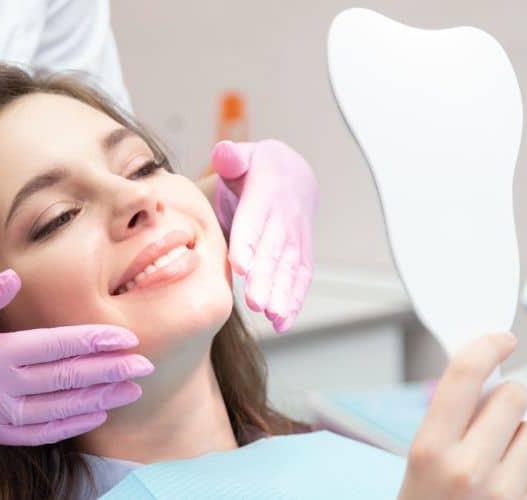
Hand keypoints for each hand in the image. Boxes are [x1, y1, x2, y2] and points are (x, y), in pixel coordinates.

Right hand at [0, 269, 152, 445]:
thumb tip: (14, 277)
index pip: (56, 347)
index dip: (95, 343)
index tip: (128, 340)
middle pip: (67, 380)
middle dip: (111, 372)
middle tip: (146, 366)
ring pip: (59, 411)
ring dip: (100, 400)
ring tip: (132, 391)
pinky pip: (37, 435)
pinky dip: (69, 426)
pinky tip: (94, 416)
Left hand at [211, 139, 316, 332]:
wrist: (294, 175)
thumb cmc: (257, 169)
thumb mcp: (244, 155)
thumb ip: (232, 157)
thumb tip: (224, 154)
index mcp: (266, 194)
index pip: (255, 219)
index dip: (249, 241)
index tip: (240, 265)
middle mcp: (284, 218)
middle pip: (275, 250)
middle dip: (266, 277)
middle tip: (254, 302)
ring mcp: (296, 238)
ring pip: (289, 268)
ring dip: (282, 294)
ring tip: (271, 317)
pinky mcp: (302, 253)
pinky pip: (300, 278)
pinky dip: (294, 301)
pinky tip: (282, 323)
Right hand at [397, 333, 526, 499]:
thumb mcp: (420, 459)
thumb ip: (449, 416)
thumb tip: (484, 370)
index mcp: (430, 449)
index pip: (463, 376)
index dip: (486, 346)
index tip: (501, 338)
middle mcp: (467, 469)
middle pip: (512, 396)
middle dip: (505, 400)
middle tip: (490, 417)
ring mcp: (504, 494)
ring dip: (520, 438)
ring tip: (496, 460)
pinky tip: (507, 487)